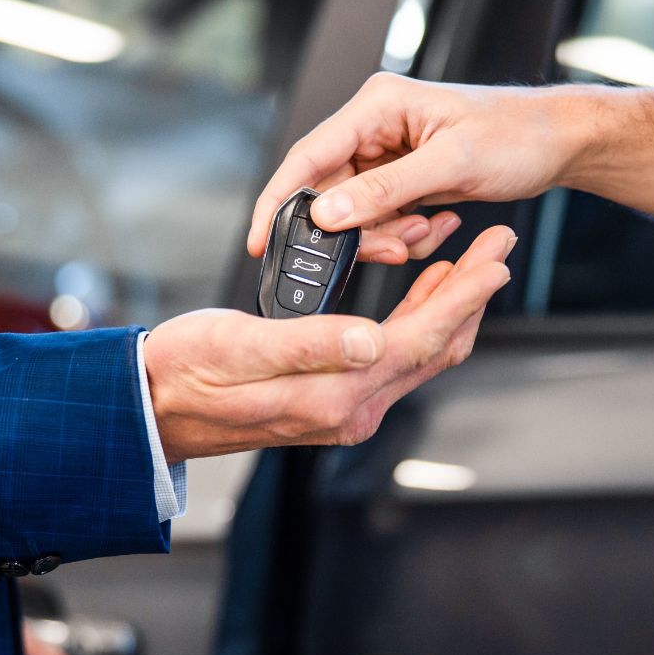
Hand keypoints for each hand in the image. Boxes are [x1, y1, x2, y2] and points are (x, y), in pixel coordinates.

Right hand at [148, 225, 515, 460]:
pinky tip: (423, 287)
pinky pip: (397, 357)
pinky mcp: (335, 399)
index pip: (422, 339)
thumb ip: (312, 345)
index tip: (494, 257)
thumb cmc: (188, 372)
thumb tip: (373, 339)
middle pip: (436, 346)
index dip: (464, 295)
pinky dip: (420, 317)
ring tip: (472, 258)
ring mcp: (346, 408)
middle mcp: (351, 409)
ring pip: (422, 352)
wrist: (155, 408)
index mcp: (336, 396)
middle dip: (473, 294)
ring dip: (451, 304)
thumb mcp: (243, 347)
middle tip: (499, 245)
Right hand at [248, 74, 587, 263]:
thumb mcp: (451, 165)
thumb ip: (385, 191)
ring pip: (357, 213)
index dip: (280, 199)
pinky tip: (439, 222)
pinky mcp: (404, 179)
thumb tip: (327, 215)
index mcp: (377, 106)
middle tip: (394, 247)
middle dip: (358, 230)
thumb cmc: (516, 136)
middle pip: (331, 192)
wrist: (558, 142)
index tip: (260, 238)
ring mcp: (388, 155)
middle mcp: (374, 128)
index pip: (309, 155)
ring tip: (428, 229)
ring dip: (388, 235)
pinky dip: (406, 233)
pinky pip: (384, 218)